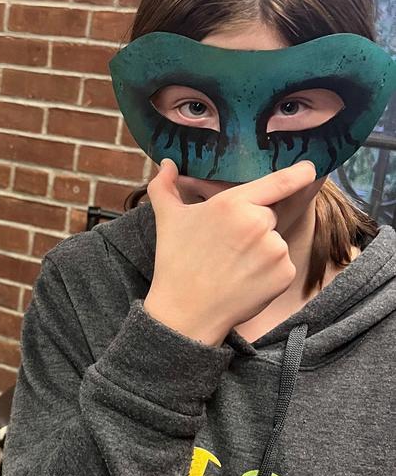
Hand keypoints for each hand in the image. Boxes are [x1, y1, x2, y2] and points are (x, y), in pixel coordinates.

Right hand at [143, 159, 315, 345]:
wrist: (187, 312)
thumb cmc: (176, 262)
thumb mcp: (167, 219)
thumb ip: (165, 186)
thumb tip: (168, 164)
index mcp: (233, 203)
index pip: (279, 181)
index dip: (299, 173)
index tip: (310, 168)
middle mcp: (259, 223)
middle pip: (268, 215)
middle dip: (253, 226)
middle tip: (227, 246)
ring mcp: (275, 250)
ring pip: (275, 241)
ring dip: (261, 250)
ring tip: (233, 266)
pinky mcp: (284, 274)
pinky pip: (282, 265)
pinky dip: (268, 272)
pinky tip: (245, 280)